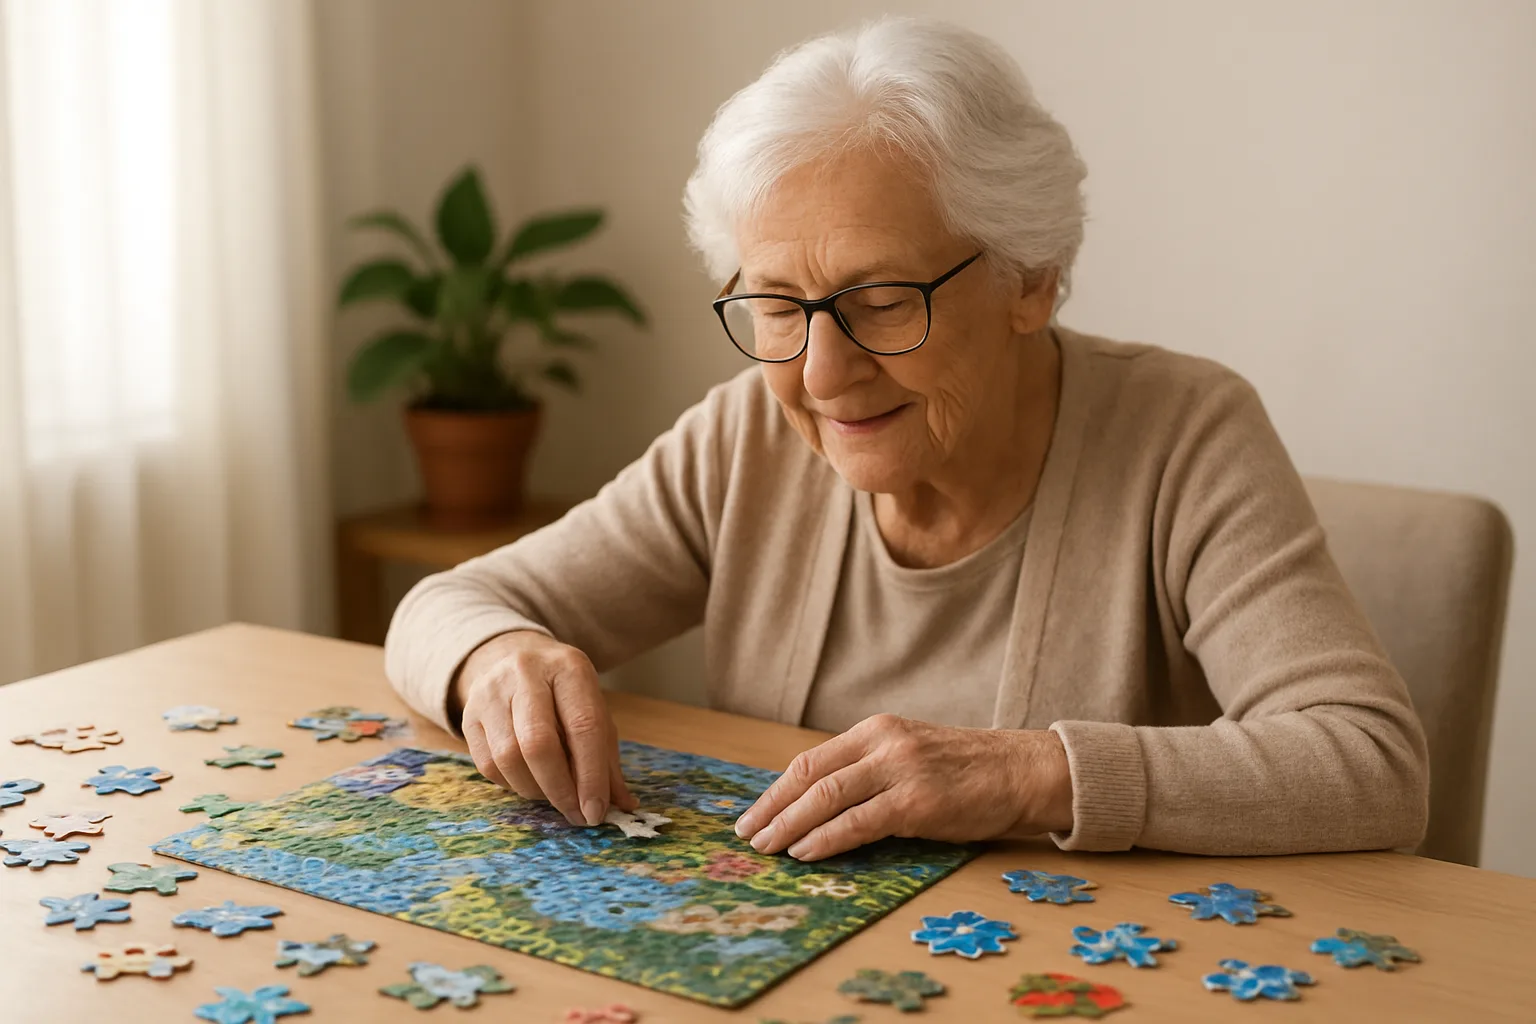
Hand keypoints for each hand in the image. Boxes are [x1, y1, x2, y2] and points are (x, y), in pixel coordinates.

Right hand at [454, 631, 636, 826]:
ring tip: (553, 796)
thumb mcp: (593, 712)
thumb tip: (623, 806)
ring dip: (535, 790)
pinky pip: (487, 764)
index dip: (590, 776)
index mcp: (569, 668)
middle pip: (538, 743)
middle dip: (559, 789)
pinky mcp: (469, 713)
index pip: (583, 726)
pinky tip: (529, 783)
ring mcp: (491, 691)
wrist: (516, 658)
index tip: (595, 812)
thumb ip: (607, 758)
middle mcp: (526, 672)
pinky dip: (512, 785)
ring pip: (508, 757)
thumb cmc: (564, 694)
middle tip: (575, 815)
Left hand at [733, 714, 1073, 860]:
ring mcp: (901, 770)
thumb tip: (819, 805)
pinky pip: (859, 821)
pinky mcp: (918, 801)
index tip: (754, 814)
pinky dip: (826, 838)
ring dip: (790, 826)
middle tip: (748, 836)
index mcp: (876, 730)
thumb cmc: (967, 771)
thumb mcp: (911, 754)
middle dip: (773, 809)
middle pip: (809, 776)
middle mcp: (883, 743)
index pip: (811, 760)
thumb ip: (870, 770)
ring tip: (768, 848)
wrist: (1023, 771)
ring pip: (827, 797)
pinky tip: (806, 852)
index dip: (776, 790)